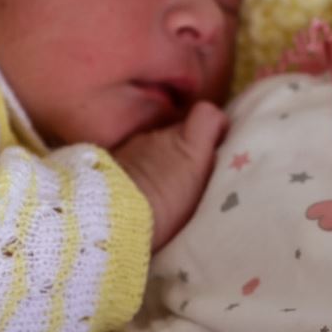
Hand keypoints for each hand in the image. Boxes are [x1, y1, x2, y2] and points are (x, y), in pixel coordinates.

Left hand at [113, 101, 227, 250]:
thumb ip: (207, 167)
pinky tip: (139, 191)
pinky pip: (135, 156)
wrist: (115, 217)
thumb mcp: (200, 192)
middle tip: (188, 177)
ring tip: (161, 188)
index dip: (215, 124)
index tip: (218, 142)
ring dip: (161, 159)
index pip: (207, 113)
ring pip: (156, 144)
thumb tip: (215, 154)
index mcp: (188, 143)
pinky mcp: (114, 157)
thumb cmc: (165, 209)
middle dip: (185, 148)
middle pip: (180, 131)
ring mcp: (135, 144)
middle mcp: (161, 135)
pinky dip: (140, 167)